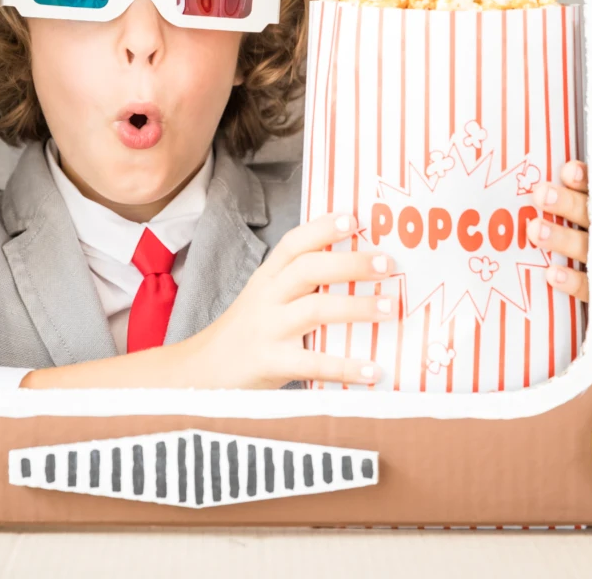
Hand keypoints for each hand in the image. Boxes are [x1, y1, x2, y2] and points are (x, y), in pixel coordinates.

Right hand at [176, 212, 397, 388]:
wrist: (202, 373)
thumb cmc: (246, 335)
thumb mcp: (264, 301)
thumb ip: (299, 287)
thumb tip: (358, 273)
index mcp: (267, 279)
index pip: (293, 244)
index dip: (322, 228)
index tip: (353, 218)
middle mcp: (267, 298)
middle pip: (308, 270)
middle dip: (350, 263)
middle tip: (387, 263)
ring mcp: (268, 330)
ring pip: (314, 310)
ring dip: (356, 307)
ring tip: (390, 308)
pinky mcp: (271, 363)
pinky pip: (312, 363)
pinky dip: (345, 367)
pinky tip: (373, 371)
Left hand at [528, 160, 589, 301]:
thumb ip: (578, 199)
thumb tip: (549, 175)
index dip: (585, 179)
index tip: (567, 170)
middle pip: (591, 215)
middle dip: (566, 203)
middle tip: (541, 194)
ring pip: (587, 248)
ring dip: (561, 238)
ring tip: (534, 229)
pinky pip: (591, 287)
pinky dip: (573, 281)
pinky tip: (552, 274)